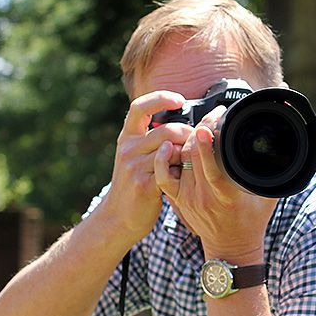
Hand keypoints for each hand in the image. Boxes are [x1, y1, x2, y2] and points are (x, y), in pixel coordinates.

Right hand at [101, 91, 192, 241]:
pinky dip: (181, 170)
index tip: (180, 100)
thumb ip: (153, 139)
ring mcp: (134, 166)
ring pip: (170, 148)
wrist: (118, 217)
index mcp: (127, 137)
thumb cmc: (135, 184)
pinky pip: (170, 169)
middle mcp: (128, 148)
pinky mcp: (144, 183)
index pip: (139, 106)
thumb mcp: (136, 156)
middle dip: (188, 134)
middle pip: (166, 130)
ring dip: (186, 153)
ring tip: (188, 161)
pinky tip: (182, 175)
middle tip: (197, 142)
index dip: (161, 98)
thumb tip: (182, 123)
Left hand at [154, 105, 277, 264]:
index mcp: (227, 195)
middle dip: (202, 127)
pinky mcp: (178, 200)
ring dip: (187, 139)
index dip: (210, 137)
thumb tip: (287, 148)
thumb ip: (274, 173)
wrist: (232, 248)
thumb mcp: (269, 196)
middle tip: (213, 115)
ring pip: (180, 159)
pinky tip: (171, 145)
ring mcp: (189, 198)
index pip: (212, 162)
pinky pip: (163, 176)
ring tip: (199, 126)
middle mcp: (205, 196)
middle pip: (194, 153)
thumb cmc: (252, 220)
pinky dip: (164, 159)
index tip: (217, 117)